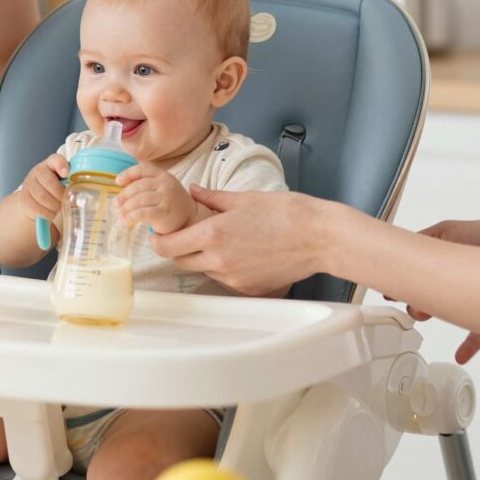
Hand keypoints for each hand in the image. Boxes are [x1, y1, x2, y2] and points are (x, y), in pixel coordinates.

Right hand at [18, 153, 68, 222]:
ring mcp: (29, 184)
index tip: (66, 174)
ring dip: (54, 206)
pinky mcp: (24, 198)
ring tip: (57, 207)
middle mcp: (38, 171)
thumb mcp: (61, 182)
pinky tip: (49, 212)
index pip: (55, 159)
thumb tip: (78, 189)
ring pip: (43, 196)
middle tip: (63, 200)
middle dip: (59, 194)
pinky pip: (37, 208)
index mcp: (50, 164)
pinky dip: (47, 213)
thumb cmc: (52, 190)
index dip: (61, 165)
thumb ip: (68, 181)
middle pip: (49, 181)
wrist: (33, 200)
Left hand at [115, 164, 196, 234]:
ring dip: (126, 209)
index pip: (143, 170)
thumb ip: (145, 187)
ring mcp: (167, 197)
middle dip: (124, 196)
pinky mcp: (165, 212)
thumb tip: (119, 197)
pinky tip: (128, 221)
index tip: (117, 182)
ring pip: (138, 200)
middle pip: (138, 186)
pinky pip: (142, 213)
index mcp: (164, 176)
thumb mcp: (161, 190)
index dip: (128, 174)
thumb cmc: (170, 205)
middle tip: (116, 204)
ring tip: (121, 215)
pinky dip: (131, 217)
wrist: (190, 220)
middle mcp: (166, 184)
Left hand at [150, 186, 327, 294]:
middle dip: (179, 248)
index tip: (161, 234)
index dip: (159, 241)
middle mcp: (219, 260)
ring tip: (223, 239)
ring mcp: (233, 278)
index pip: (167, 246)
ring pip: (203, 269)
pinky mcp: (248, 288)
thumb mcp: (244, 198)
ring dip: (203, 257)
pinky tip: (242, 252)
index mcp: (213, 234)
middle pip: (181, 261)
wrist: (320, 238)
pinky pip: (225, 278)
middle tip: (189, 234)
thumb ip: (212, 198)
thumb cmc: (286, 213)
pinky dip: (225, 267)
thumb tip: (193, 191)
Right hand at [381, 218, 479, 363]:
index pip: (408, 277)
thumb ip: (418, 245)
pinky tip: (459, 355)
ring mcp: (467, 297)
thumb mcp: (442, 234)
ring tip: (425, 313)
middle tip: (411, 301)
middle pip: (421, 299)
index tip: (387, 290)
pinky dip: (467, 347)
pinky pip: (476, 334)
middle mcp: (449, 281)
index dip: (396, 286)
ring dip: (428, 315)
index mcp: (435, 262)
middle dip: (412, 303)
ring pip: (442, 313)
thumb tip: (395, 257)